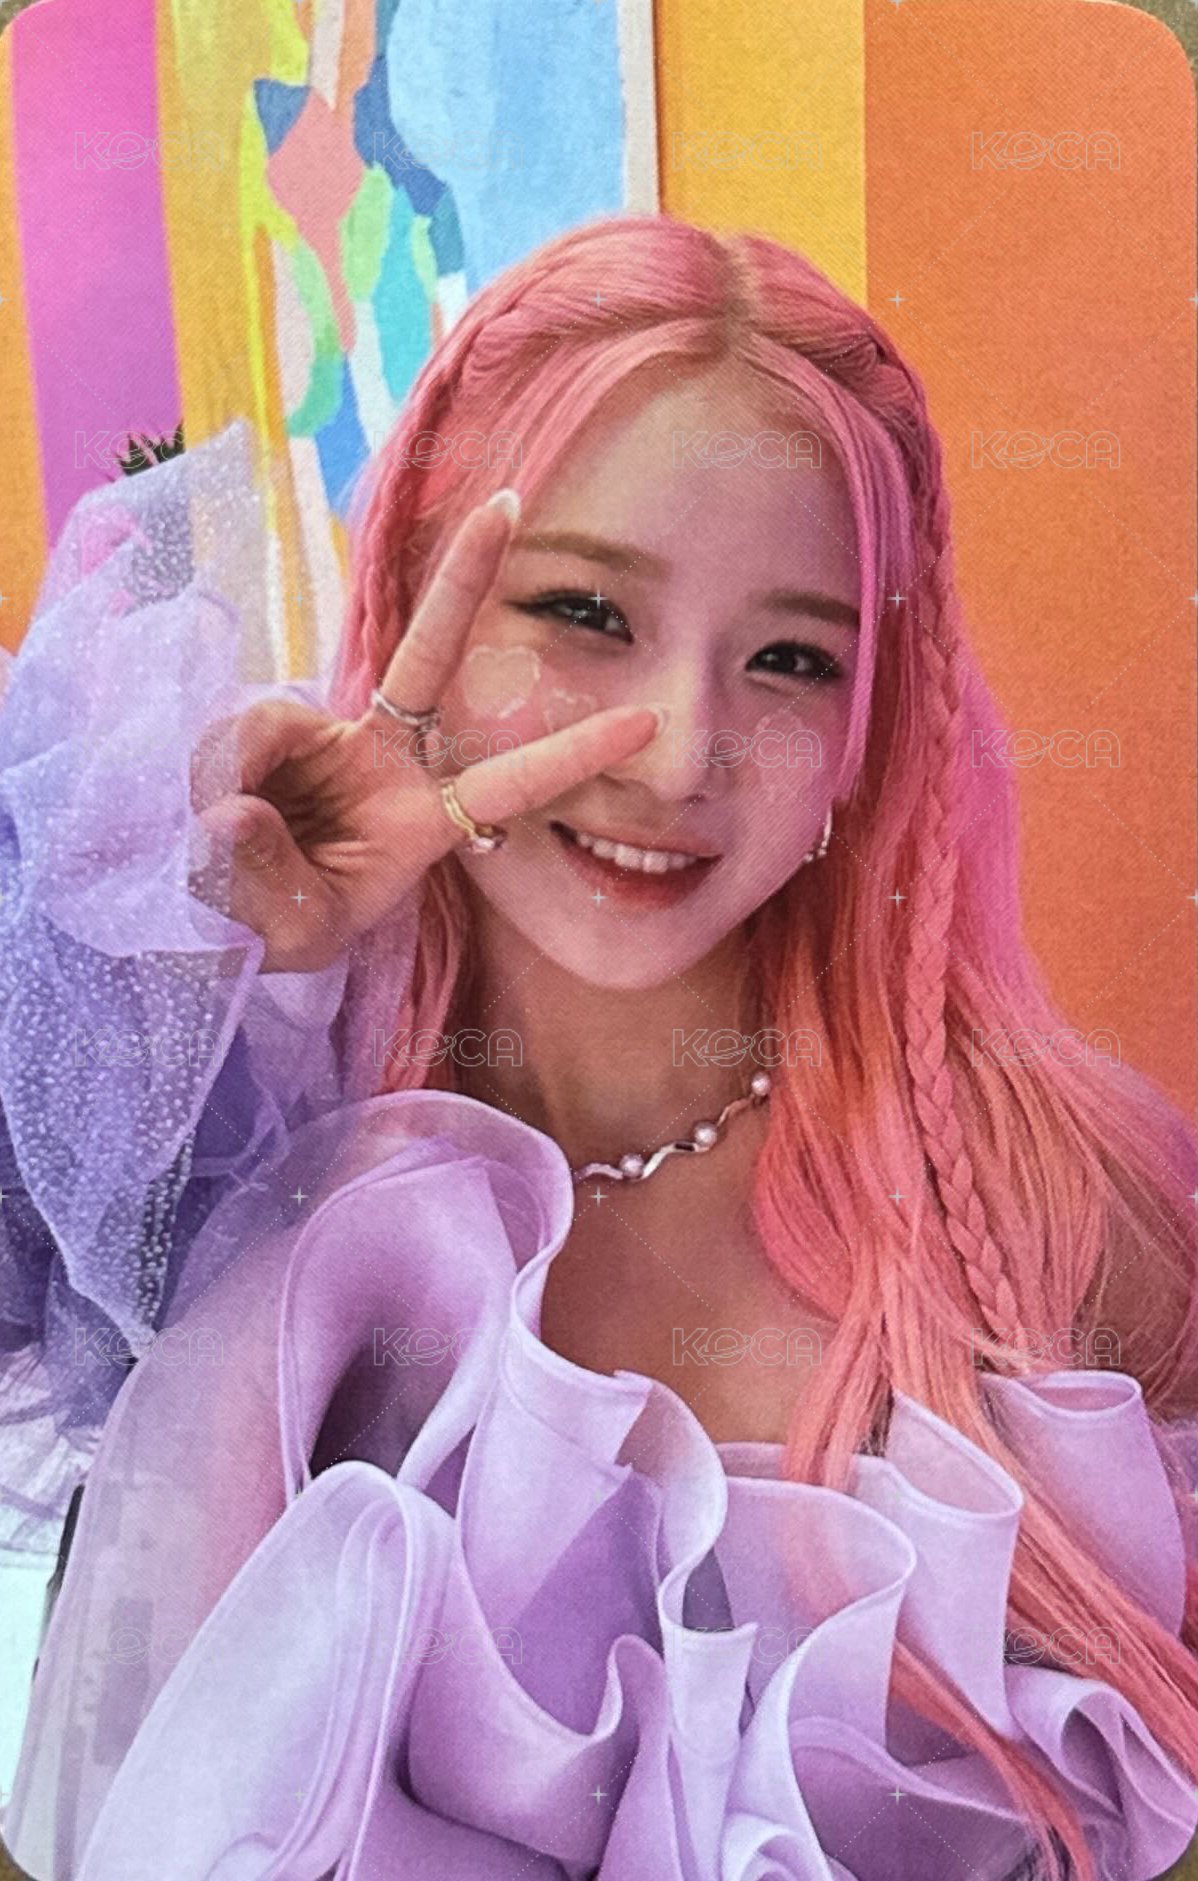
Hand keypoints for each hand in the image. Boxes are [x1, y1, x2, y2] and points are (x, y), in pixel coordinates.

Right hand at [187, 493, 660, 971]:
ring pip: (277, 727)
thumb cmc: (275, 931)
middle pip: (431, 652)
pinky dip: (215, 779)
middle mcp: (386, 759)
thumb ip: (270, 879)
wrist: (212, 915)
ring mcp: (325, 735)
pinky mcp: (267, 727)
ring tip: (223, 848)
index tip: (646, 723)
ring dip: (239, 788)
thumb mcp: (290, 932)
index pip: (508, 783)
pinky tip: (206, 816)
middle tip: (507, 503)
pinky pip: (236, 737)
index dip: (571, 754)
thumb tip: (240, 808)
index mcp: (422, 821)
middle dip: (466, 575)